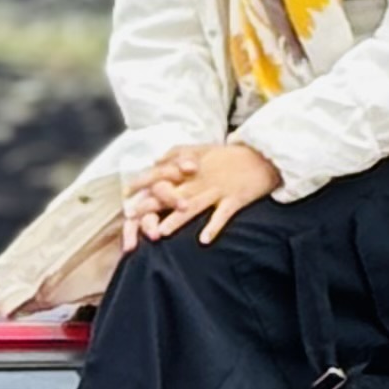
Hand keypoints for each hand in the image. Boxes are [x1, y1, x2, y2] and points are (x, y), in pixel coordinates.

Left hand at [127, 142, 280, 245]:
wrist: (262, 157)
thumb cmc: (229, 156)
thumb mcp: (201, 149)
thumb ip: (177, 153)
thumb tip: (155, 160)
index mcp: (192, 167)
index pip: (163, 173)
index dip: (144, 181)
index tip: (126, 192)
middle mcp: (202, 178)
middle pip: (173, 192)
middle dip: (152, 204)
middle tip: (133, 216)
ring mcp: (218, 190)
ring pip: (194, 206)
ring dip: (177, 219)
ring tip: (161, 232)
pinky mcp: (235, 200)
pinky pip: (222, 215)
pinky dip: (213, 226)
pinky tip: (203, 239)